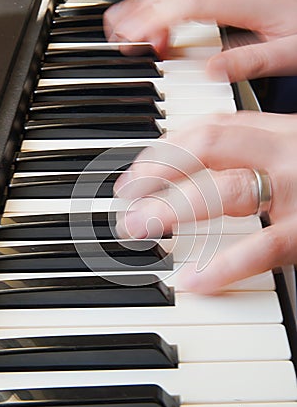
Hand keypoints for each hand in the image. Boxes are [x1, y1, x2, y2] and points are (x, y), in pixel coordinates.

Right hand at [104, 0, 296, 81]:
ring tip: (124, 33)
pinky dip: (164, 11)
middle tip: (116, 37)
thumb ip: (249, 61)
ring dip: (147, 10)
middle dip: (140, 13)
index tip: (133, 38)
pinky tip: (156, 31)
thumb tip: (210, 71)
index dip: (157, 19)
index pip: (191, 4)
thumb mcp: (286, 53)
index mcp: (250, 1)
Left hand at [114, 112, 296, 293]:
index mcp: (277, 133)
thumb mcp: (291, 155)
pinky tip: (193, 280)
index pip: (211, 126)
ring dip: (170, 209)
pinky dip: (223, 266)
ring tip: (138, 228)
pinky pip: (261, 248)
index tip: (139, 168)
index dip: (166, 146)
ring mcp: (294, 189)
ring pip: (223, 190)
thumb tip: (195, 167)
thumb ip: (252, 155)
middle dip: (156, 170)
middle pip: (206, 147)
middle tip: (126, 196)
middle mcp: (282, 152)